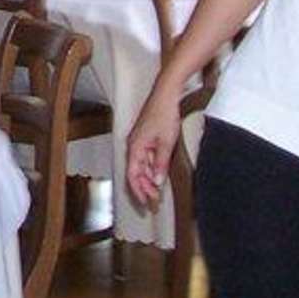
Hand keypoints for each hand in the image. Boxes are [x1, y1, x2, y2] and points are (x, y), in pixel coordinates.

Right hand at [123, 97, 181, 211]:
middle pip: (135, 172)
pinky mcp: (145, 136)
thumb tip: (156, 180)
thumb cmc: (164, 113)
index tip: (146, 202)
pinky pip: (145, 157)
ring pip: (140, 165)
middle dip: (144, 187)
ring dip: (148, 178)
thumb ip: (160, 164)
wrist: (166, 94)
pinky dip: (151, 167)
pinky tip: (159, 172)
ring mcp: (139, 140)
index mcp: (134, 147)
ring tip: (158, 189)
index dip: (138, 191)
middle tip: (155, 200)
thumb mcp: (166, 143)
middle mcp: (133, 144)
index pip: (132, 175)